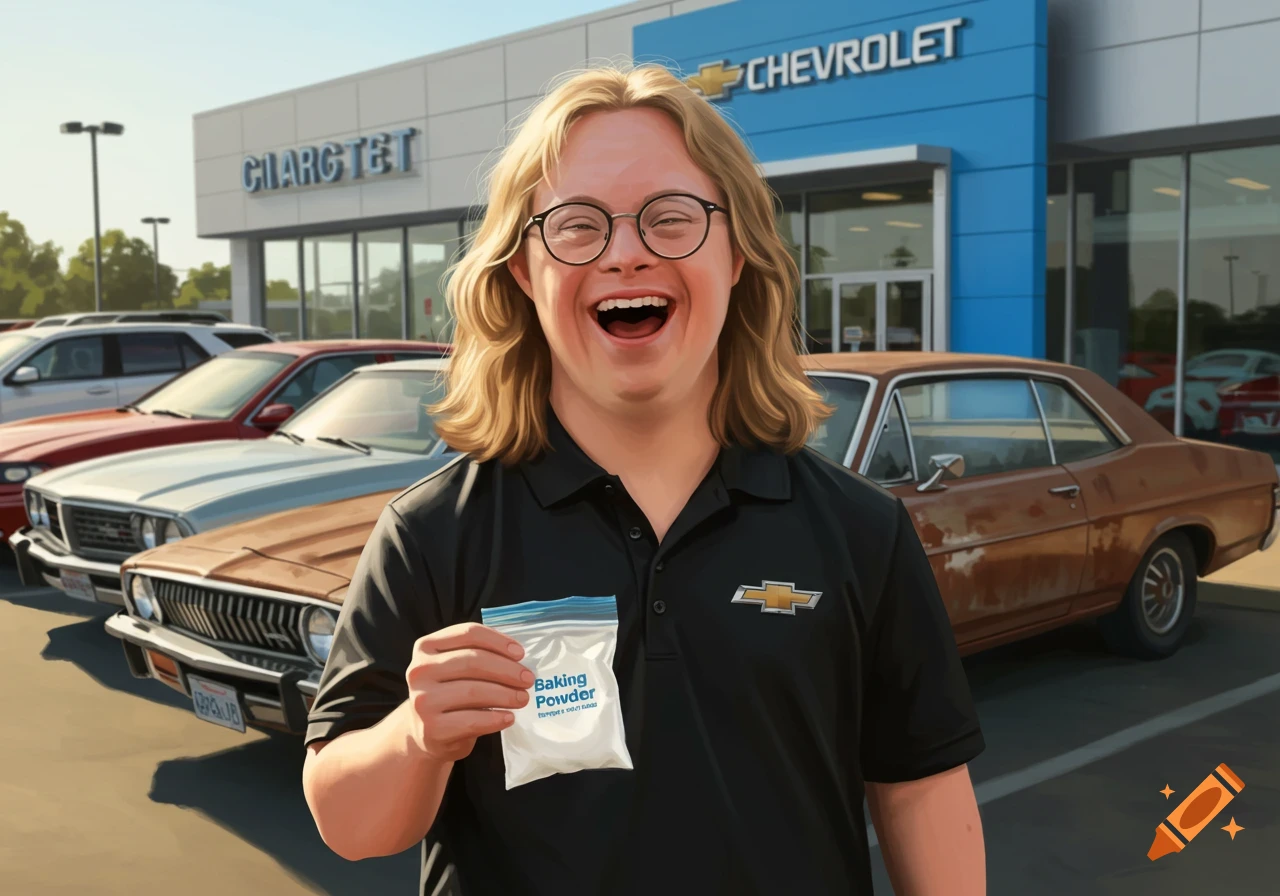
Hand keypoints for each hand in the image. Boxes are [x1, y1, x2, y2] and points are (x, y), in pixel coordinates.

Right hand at [402, 622, 532, 761]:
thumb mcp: (454, 667)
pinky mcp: (432, 729)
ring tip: (523, 698)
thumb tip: (518, 656)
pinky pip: (472, 721)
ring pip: (473, 691)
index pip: (468, 634)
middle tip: (528, 679)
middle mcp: (420, 671)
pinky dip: (495, 719)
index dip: (498, 641)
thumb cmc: (449, 694)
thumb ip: (478, 654)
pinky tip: (509, 718)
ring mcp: (422, 701)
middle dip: (507, 670)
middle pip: (472, 662)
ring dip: (506, 694)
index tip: (520, 653)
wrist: (425, 733)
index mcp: (427, 647)